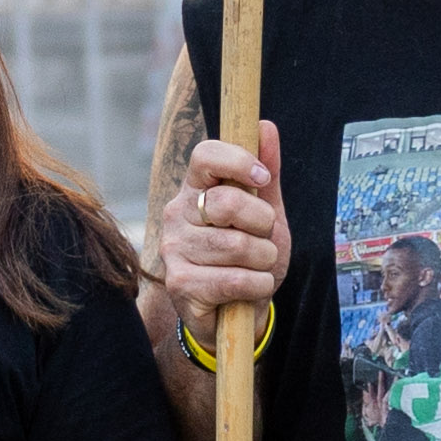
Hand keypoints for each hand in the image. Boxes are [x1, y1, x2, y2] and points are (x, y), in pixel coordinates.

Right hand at [152, 129, 284, 337]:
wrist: (238, 313)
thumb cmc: (250, 258)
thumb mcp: (266, 215)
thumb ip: (266, 174)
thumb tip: (265, 127)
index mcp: (195, 190)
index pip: (205, 155)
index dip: (238, 161)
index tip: (261, 178)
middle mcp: (176, 214)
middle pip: (228, 202)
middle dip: (263, 224)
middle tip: (264, 239)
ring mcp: (174, 249)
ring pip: (237, 245)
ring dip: (264, 260)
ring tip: (257, 267)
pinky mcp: (179, 284)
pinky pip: (235, 279)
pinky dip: (257, 285)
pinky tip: (252, 288)